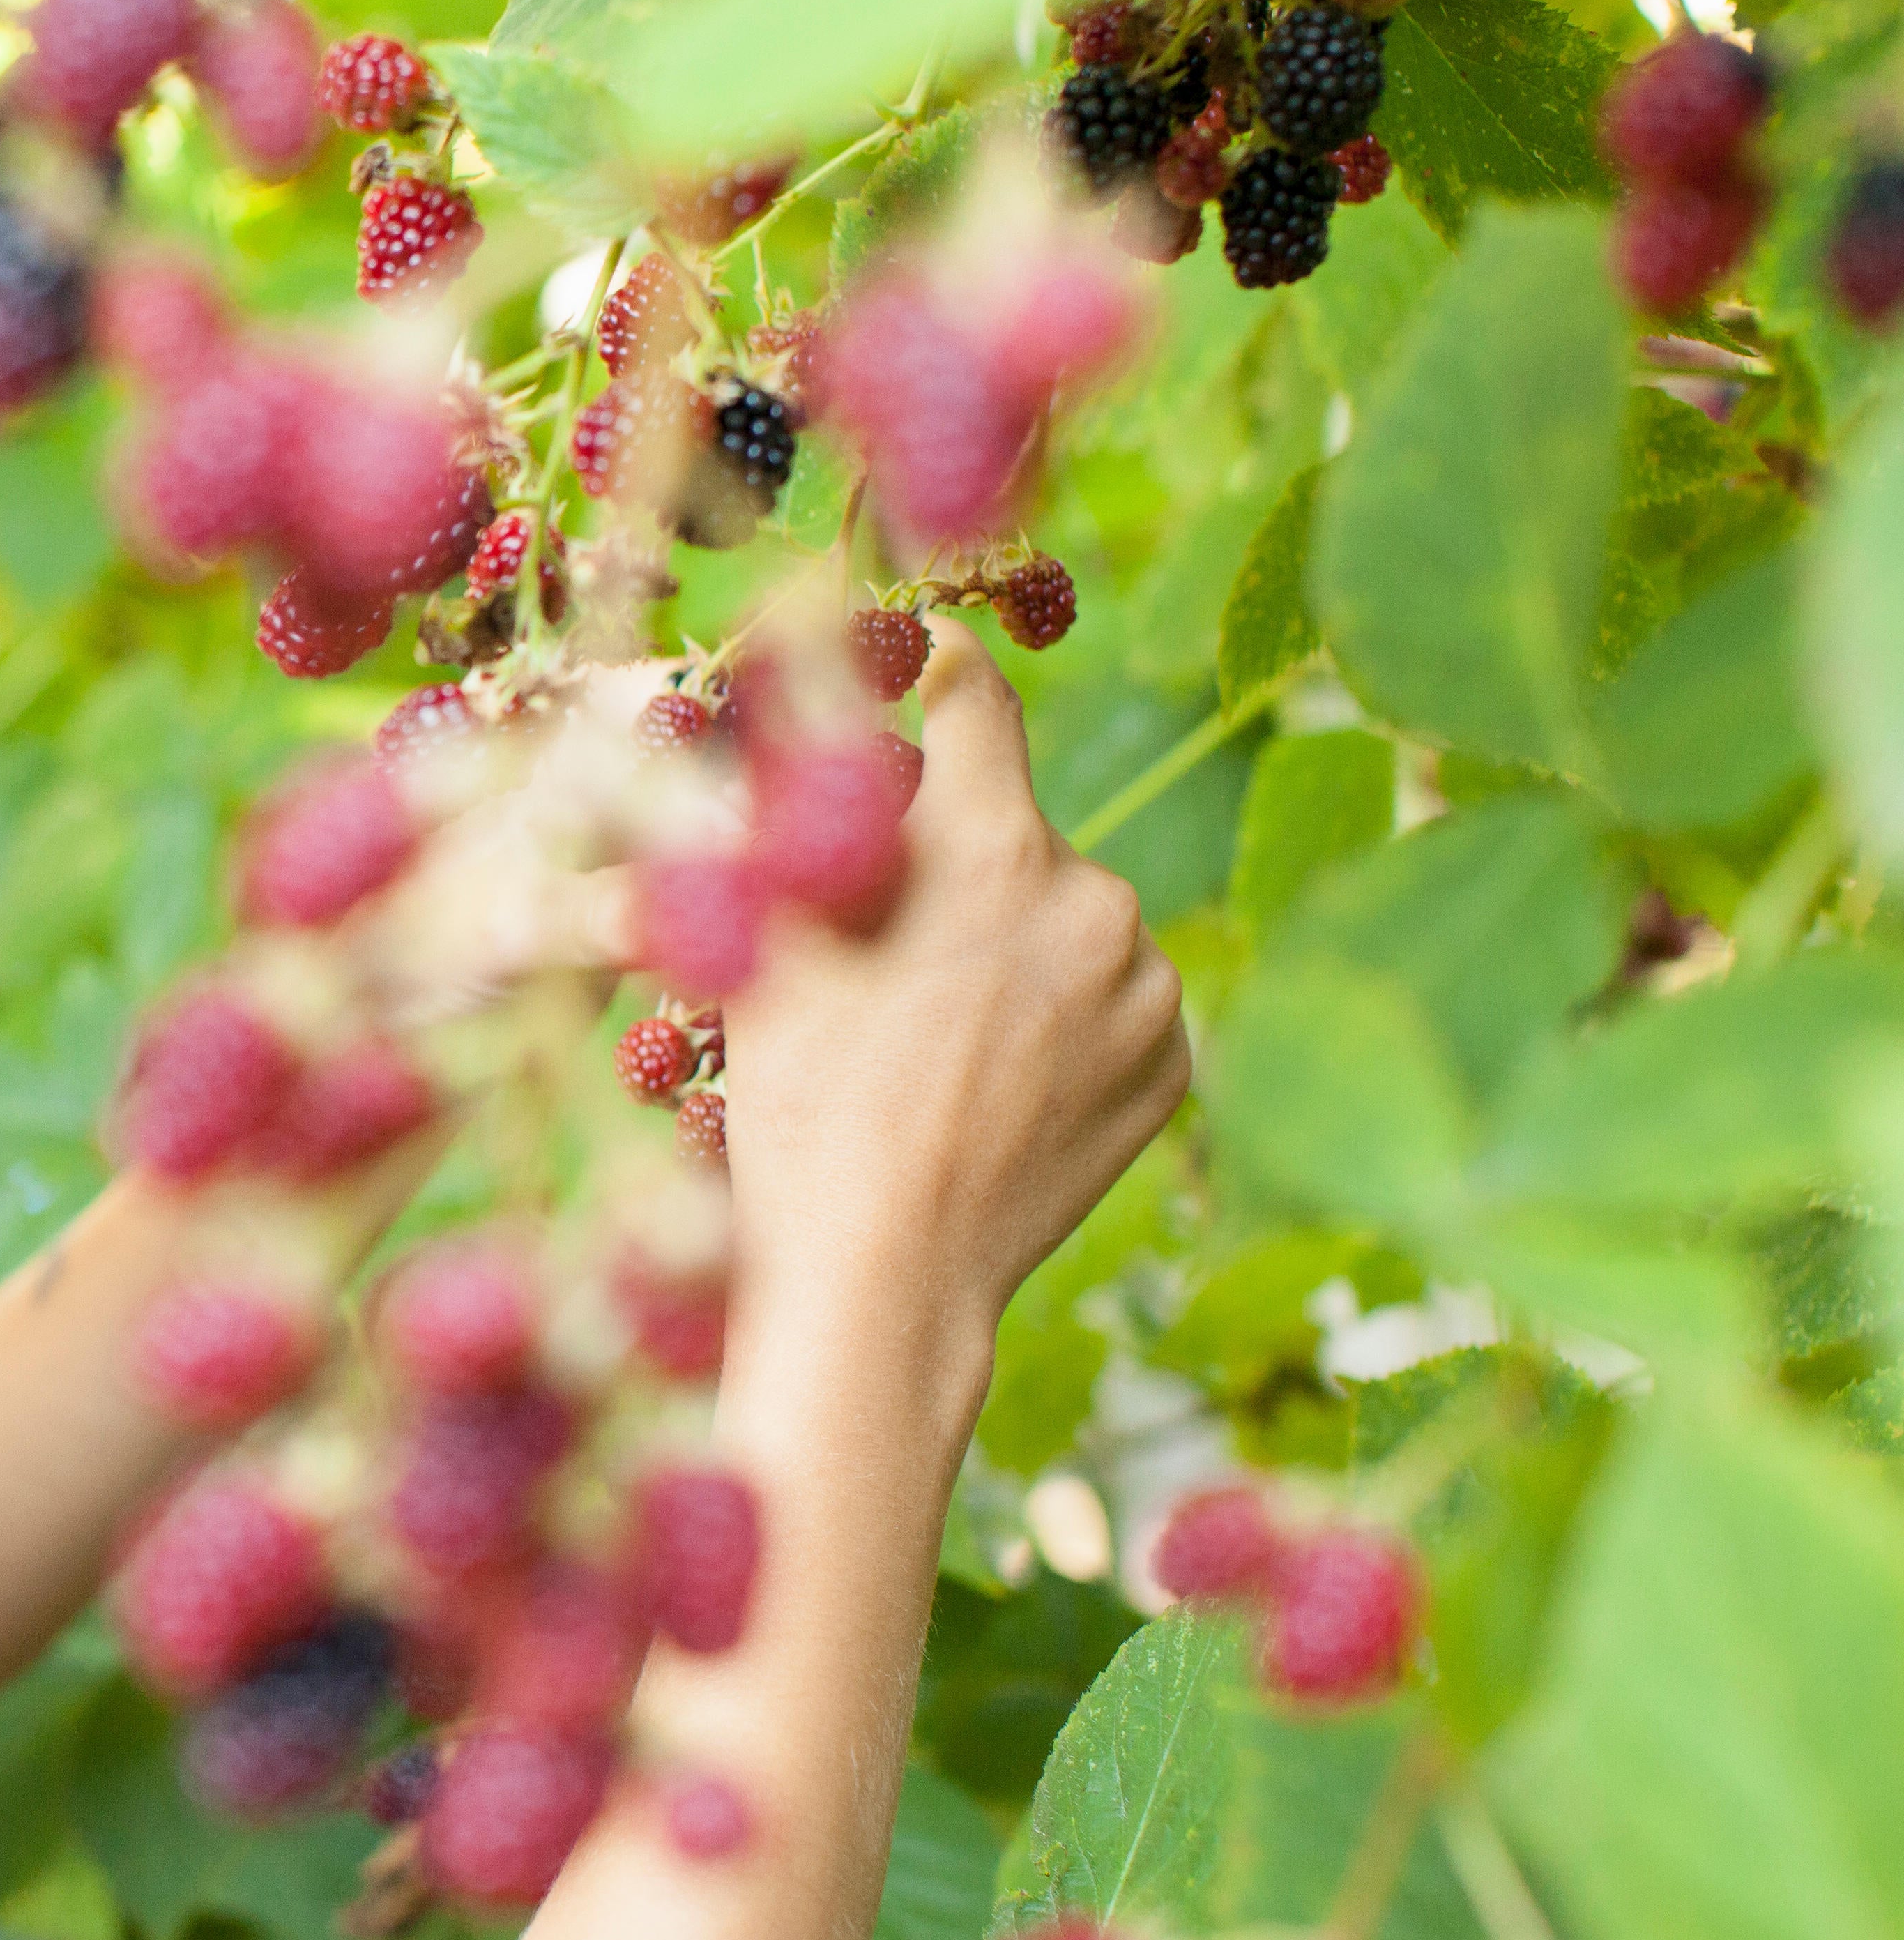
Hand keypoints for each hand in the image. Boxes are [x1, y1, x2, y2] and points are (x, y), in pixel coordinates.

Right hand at [718, 621, 1187, 1433]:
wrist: (885, 1274)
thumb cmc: (798, 1102)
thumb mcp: (764, 938)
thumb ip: (788, 810)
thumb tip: (773, 714)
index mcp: (991, 842)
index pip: (979, 701)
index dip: (941, 670)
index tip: (923, 664)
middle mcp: (1095, 895)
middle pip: (1014, 832)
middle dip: (953, 864)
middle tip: (883, 946)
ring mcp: (1147, 987)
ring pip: (1067, 922)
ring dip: (1010, 948)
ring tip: (934, 1038)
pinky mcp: (1175, 1066)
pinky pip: (1110, 1005)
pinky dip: (1058, 1024)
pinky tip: (992, 1084)